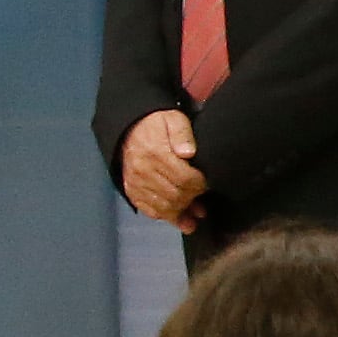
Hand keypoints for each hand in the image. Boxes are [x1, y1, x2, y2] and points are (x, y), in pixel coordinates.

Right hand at [118, 107, 206, 230]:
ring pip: (162, 207)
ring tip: (195, 216)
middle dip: (192, 199)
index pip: (184, 178)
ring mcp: (136, 183)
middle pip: (175, 195)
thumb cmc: (156, 125)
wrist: (129, 129)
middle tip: (202, 197)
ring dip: (181, 213)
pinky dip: (165, 216)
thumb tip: (188, 152)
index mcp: (156, 154)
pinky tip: (178, 217)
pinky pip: (149, 209)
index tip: (207, 184)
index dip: (199, 185)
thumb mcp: (173, 119)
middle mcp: (143, 171)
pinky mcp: (131, 191)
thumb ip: (182, 133)